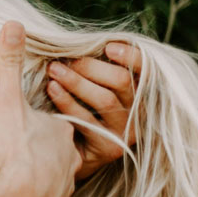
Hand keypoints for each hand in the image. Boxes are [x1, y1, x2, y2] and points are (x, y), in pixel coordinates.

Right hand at [0, 21, 80, 196]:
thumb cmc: (16, 147)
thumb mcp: (8, 100)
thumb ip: (10, 65)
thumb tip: (13, 25)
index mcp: (62, 128)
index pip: (58, 118)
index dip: (44, 116)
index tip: (28, 118)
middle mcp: (71, 155)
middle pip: (60, 145)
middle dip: (45, 144)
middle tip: (25, 143)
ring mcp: (64, 182)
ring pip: (58, 172)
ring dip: (44, 168)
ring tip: (24, 167)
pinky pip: (50, 196)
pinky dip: (39, 192)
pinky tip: (25, 193)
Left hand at [46, 42, 141, 180]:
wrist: (71, 156)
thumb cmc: (80, 111)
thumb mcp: (93, 88)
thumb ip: (96, 69)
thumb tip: (78, 40)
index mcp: (139, 93)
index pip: (145, 70)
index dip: (131, 55)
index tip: (108, 46)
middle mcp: (138, 113)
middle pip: (123, 81)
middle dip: (91, 66)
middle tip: (63, 60)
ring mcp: (125, 132)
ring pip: (105, 100)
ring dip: (76, 81)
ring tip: (53, 70)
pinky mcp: (109, 148)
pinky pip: (87, 120)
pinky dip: (67, 102)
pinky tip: (52, 90)